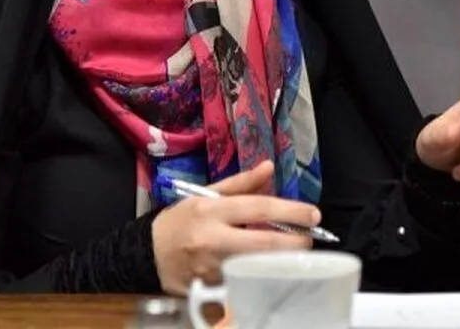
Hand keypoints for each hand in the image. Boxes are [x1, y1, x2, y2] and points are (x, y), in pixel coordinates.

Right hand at [151, 161, 320, 294]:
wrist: (145, 255)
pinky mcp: (209, 291)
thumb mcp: (205, 195)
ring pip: (257, 268)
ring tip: (291, 254)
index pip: (258, 208)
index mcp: (211, 211)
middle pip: (263, 243)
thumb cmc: (179, 221)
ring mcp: (211, 269)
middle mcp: (212, 240)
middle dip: (294, 243)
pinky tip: (268, 272)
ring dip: (280, 262)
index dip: (290, 211)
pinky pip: (243, 286)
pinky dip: (259, 278)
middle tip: (309, 239)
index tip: (313, 214)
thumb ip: (240, 183)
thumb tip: (269, 167)